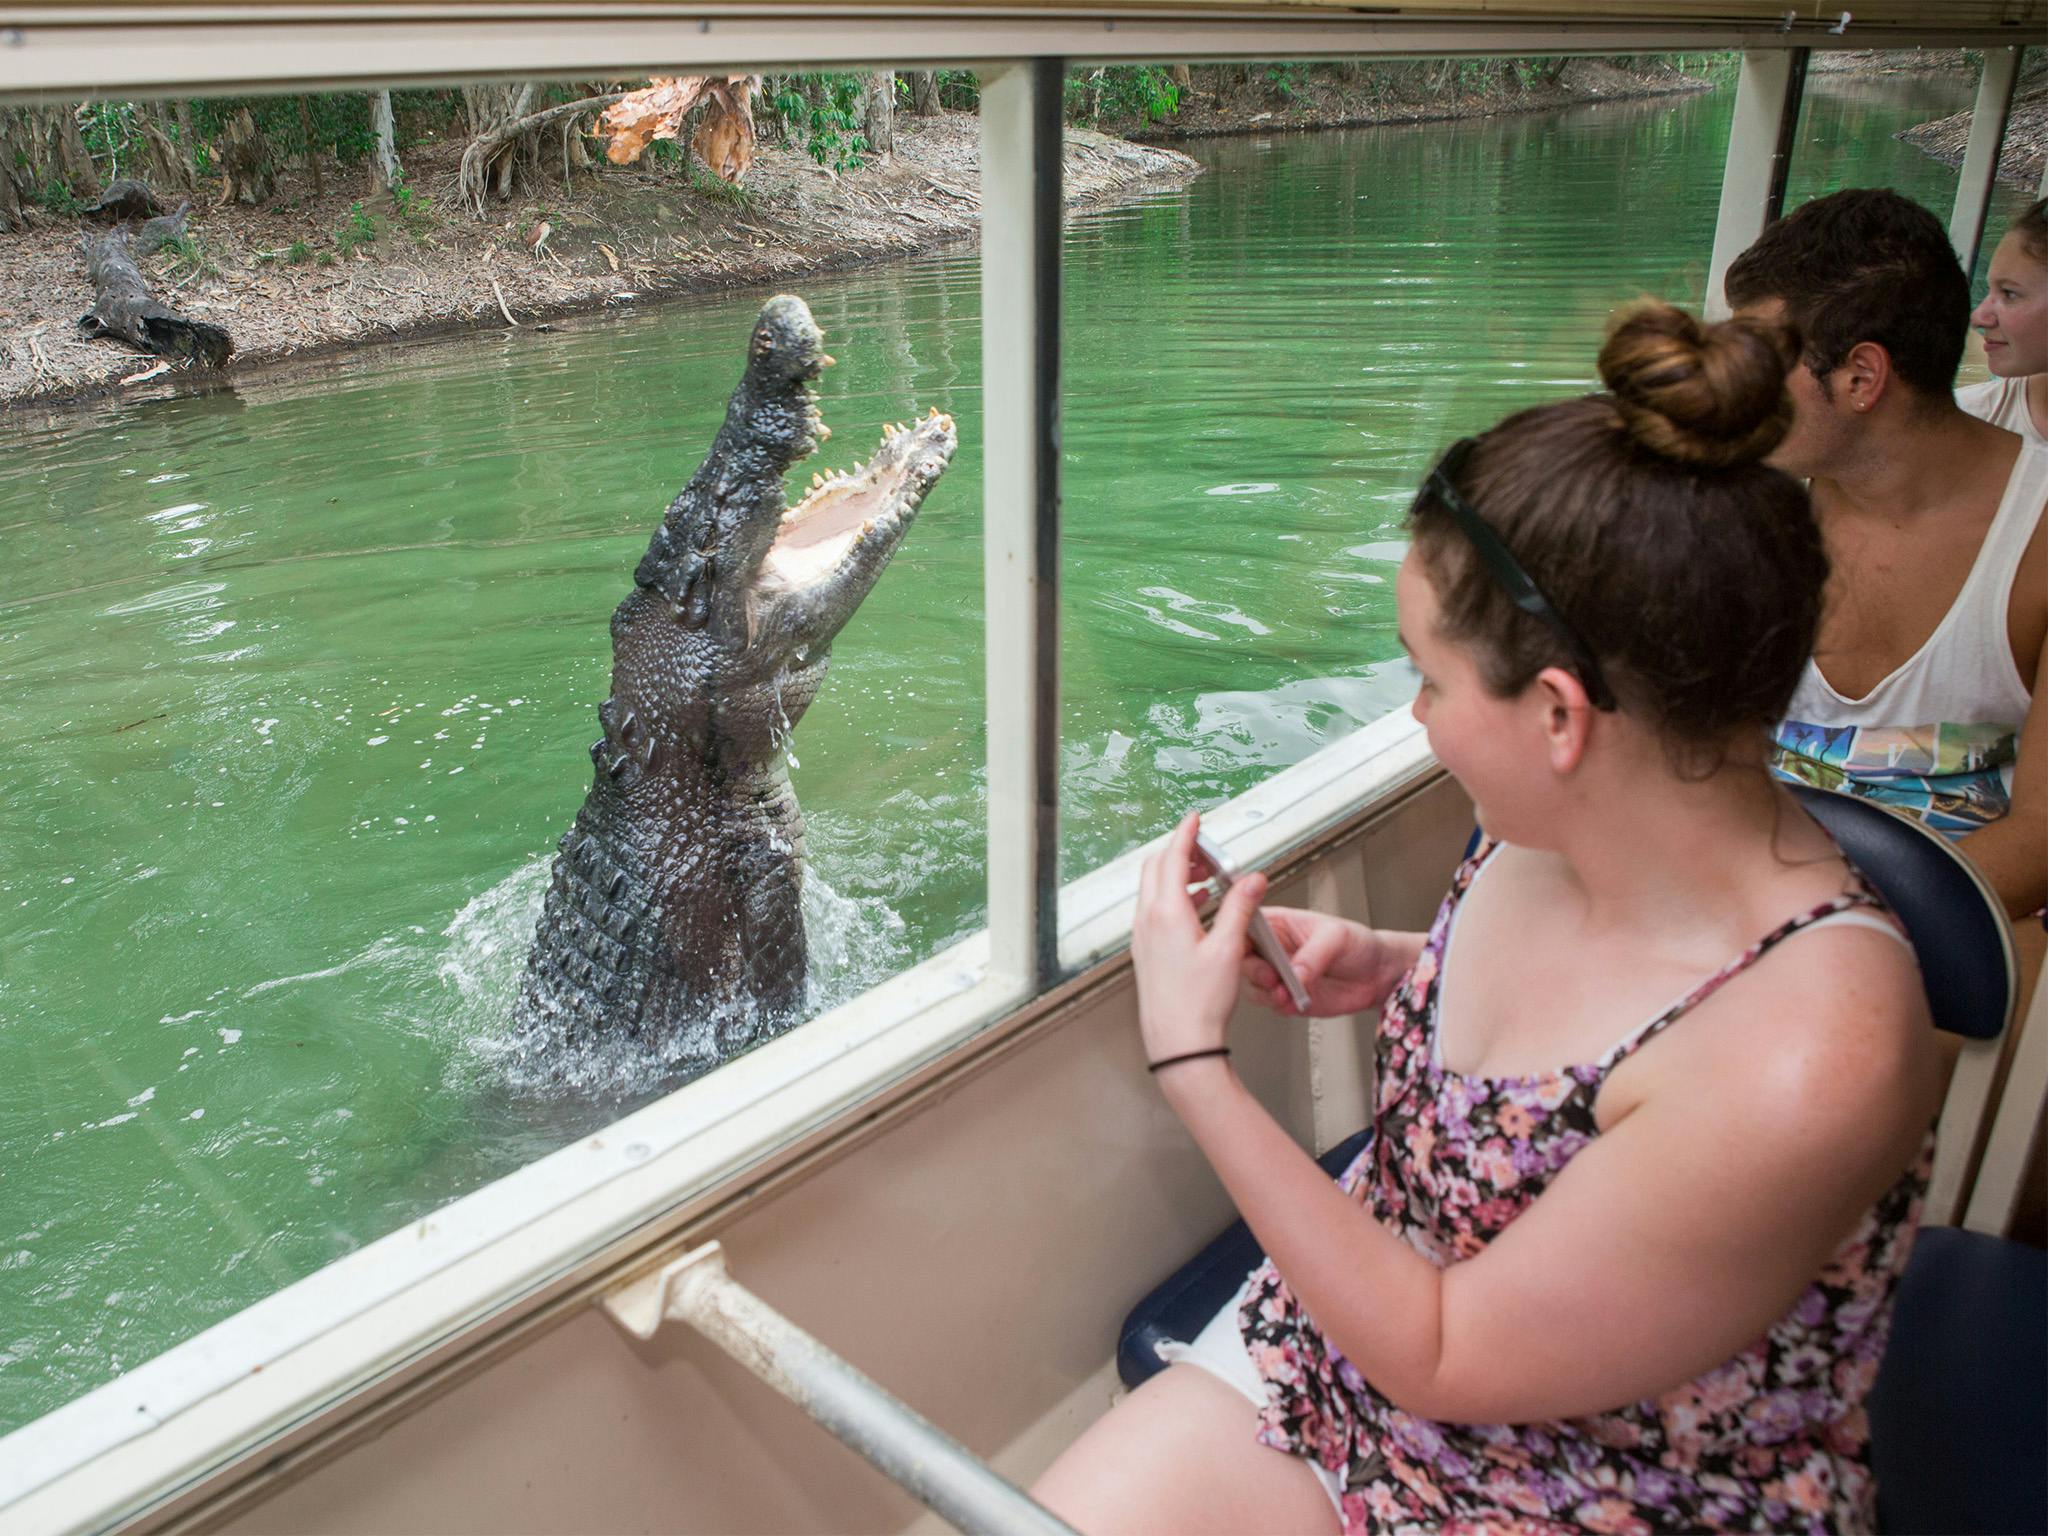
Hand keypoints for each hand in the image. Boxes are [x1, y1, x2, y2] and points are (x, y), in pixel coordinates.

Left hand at [1131, 812, 1268, 1067]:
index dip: (1185, 834)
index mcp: (1166, 913)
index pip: (1171, 858)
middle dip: (1180, 852)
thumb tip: (1253, 879)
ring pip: (1153, 890)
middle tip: (1207, 851)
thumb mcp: (1229, 949)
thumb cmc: (1200, 1002)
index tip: (1194, 818)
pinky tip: (1197, 908)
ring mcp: (1143, 936)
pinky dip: (1173, 897)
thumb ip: (1240, 908)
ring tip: (1207, 878)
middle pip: (1156, 868)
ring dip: (1177, 875)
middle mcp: (1148, 920)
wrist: (1178, 1041)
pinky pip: (1154, 910)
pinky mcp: (1145, 951)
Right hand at [1245, 908, 1402, 1016]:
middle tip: (1270, 976)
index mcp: (1278, 925)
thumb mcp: (1337, 936)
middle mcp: (1274, 950)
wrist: (1378, 974)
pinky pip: (1274, 1005)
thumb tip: (1295, 972)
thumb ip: (1314, 953)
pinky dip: (1280, 1006)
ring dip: (1266, 992)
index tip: (1244, 946)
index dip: (1238, 935)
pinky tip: (1292, 1002)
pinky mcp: (1288, 998)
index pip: (1246, 925)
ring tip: (1283, 993)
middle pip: (1244, 959)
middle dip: (1254, 970)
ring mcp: (1279, 976)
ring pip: (1254, 986)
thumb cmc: (1357, 943)